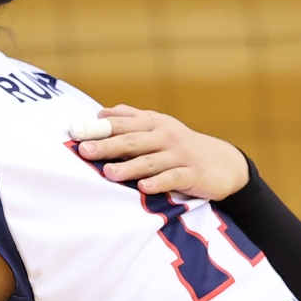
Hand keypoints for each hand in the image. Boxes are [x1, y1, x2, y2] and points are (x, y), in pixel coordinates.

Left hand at [71, 105, 249, 200]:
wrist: (225, 163)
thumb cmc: (182, 146)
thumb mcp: (160, 127)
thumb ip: (132, 119)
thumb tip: (101, 113)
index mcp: (154, 124)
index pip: (122, 124)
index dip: (99, 127)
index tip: (76, 131)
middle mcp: (166, 136)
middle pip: (132, 141)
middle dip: (108, 145)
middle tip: (84, 150)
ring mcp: (180, 155)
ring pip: (151, 161)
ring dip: (129, 167)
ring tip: (109, 173)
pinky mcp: (193, 174)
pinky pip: (174, 178)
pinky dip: (159, 182)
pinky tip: (144, 187)